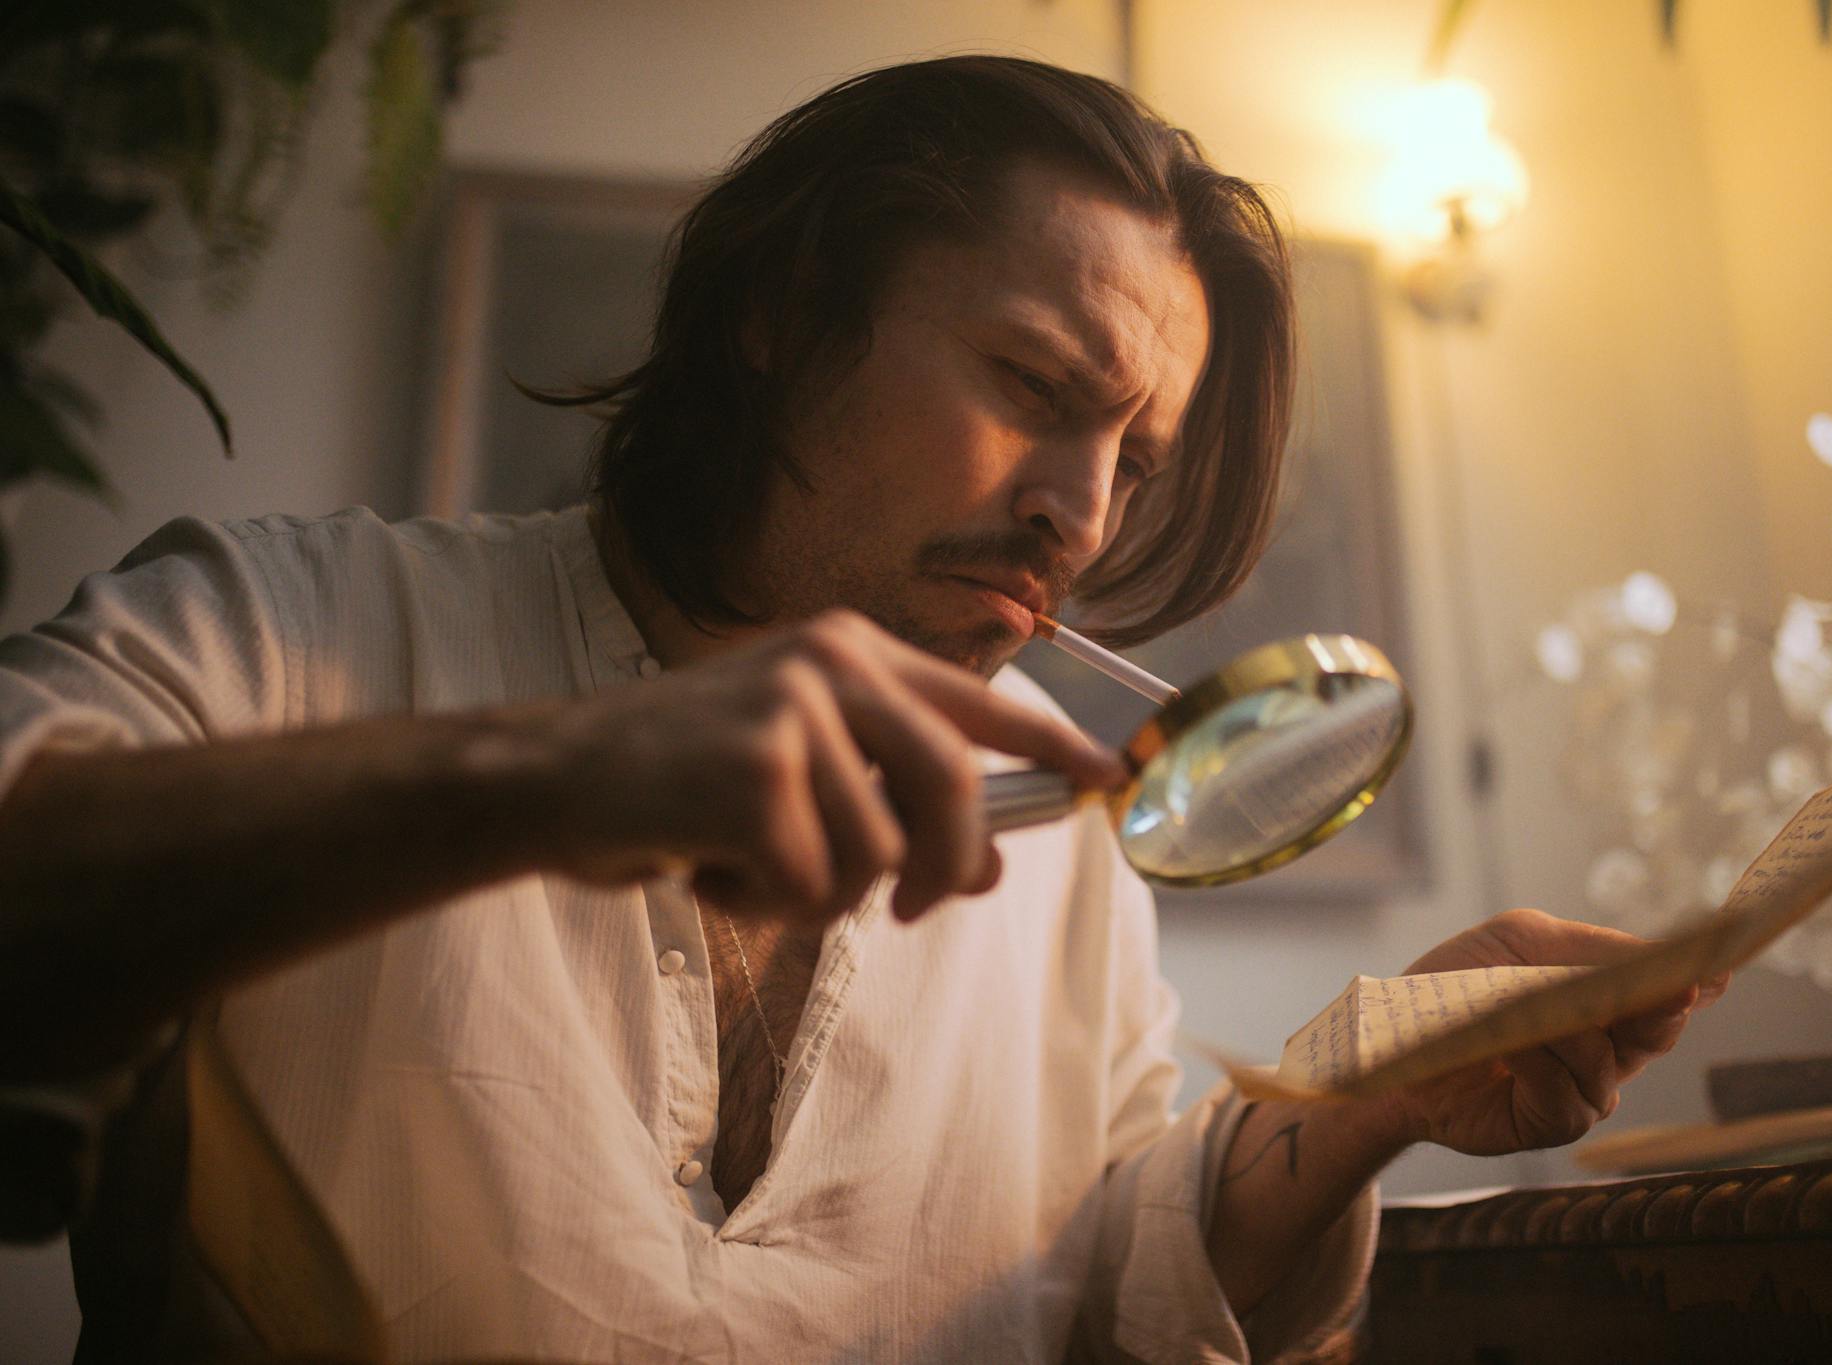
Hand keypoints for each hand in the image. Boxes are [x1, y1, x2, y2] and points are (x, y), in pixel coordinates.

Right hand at [539, 609, 1126, 920]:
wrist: (550, 778)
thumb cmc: (678, 784)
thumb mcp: (798, 780)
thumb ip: (891, 805)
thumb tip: (994, 866)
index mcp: (850, 651)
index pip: (980, 700)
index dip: (1052, 746)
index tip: (1110, 779)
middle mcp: (832, 663)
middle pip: (956, 785)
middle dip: (946, 868)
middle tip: (916, 912)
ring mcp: (794, 709)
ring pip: (879, 856)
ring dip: (817, 897)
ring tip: (747, 869)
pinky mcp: (756, 771)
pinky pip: (813, 884)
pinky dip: (765, 906)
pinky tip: (709, 870)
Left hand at [1376, 908, 1727, 1155]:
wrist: (1394, 1043)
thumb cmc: (1458, 987)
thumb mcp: (1522, 941)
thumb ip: (1591, 948)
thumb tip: (1659, 959)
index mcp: (1606, 998)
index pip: (1667, 988)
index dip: (1695, 978)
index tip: (1717, 966)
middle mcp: (1608, 1046)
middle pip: (1657, 1027)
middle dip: (1655, 1004)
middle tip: (1666, 986)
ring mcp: (1585, 1089)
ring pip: (1605, 1059)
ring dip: (1566, 1029)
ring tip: (1525, 1013)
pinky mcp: (1551, 1123)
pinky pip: (1566, 1094)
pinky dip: (1538, 1064)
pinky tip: (1510, 1048)